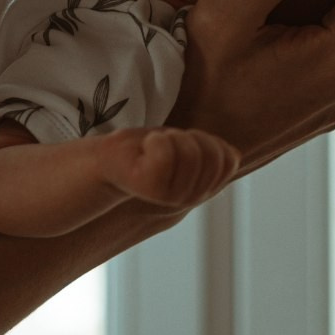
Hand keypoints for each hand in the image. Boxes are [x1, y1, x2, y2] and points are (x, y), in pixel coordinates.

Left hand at [102, 127, 239, 210]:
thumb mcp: (184, 148)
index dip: (208, 141)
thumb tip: (233, 154)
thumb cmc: (142, 150)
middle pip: (213, 154)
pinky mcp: (150, 186)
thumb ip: (210, 153)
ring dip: (169, 138)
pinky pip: (165, 151)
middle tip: (165, 144)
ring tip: (152, 148)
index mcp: (204, 187)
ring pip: (190, 151)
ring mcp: (172, 196)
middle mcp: (192, 197)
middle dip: (190, 137)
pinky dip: (154, 140)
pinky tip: (142, 151)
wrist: (101, 162)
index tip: (183, 142)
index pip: (229, 158)